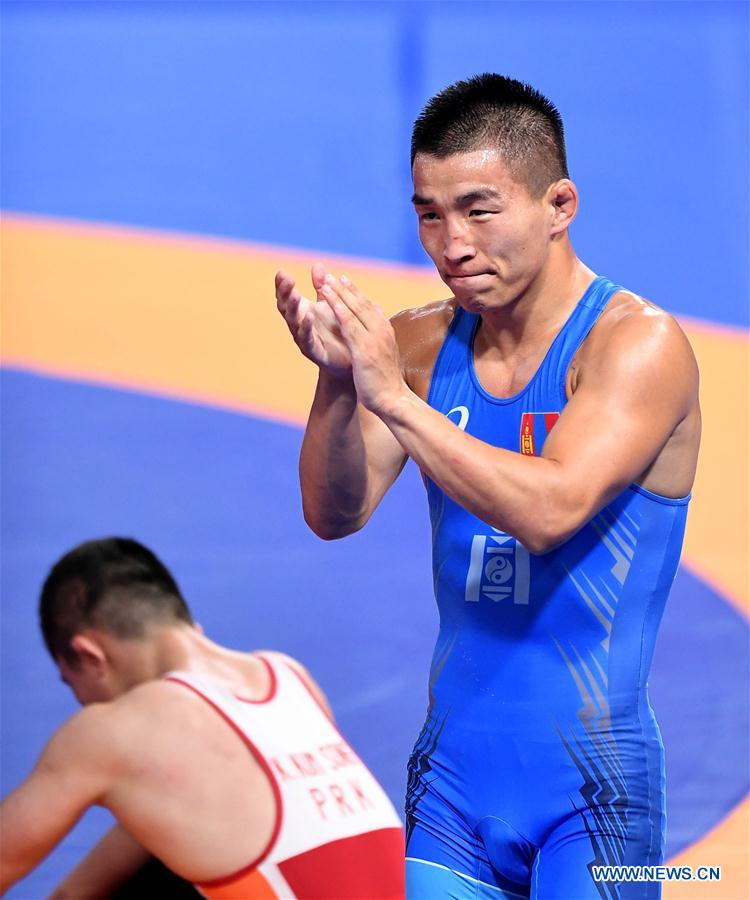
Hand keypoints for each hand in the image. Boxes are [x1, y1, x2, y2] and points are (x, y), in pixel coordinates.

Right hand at [275, 264, 351, 377]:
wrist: (349, 360)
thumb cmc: (337, 330)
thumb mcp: (329, 305)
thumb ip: (322, 287)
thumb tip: (317, 265)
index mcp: (302, 312)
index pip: (287, 296)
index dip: (282, 285)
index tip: (281, 272)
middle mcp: (299, 324)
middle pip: (286, 307)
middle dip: (285, 293)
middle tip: (287, 279)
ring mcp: (304, 338)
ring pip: (294, 322)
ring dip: (294, 307)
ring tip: (296, 294)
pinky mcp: (314, 351)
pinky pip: (307, 338)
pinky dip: (307, 327)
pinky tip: (309, 316)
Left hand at [320, 274, 409, 415]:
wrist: (392, 399)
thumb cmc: (386, 380)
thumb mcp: (385, 351)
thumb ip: (380, 331)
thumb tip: (379, 312)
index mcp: (385, 331)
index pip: (368, 306)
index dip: (355, 292)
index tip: (343, 280)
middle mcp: (381, 331)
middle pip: (361, 304)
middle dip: (344, 288)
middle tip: (330, 275)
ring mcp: (374, 339)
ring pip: (354, 312)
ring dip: (339, 296)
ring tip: (325, 283)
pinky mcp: (364, 350)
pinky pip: (350, 327)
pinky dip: (340, 313)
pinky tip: (330, 304)